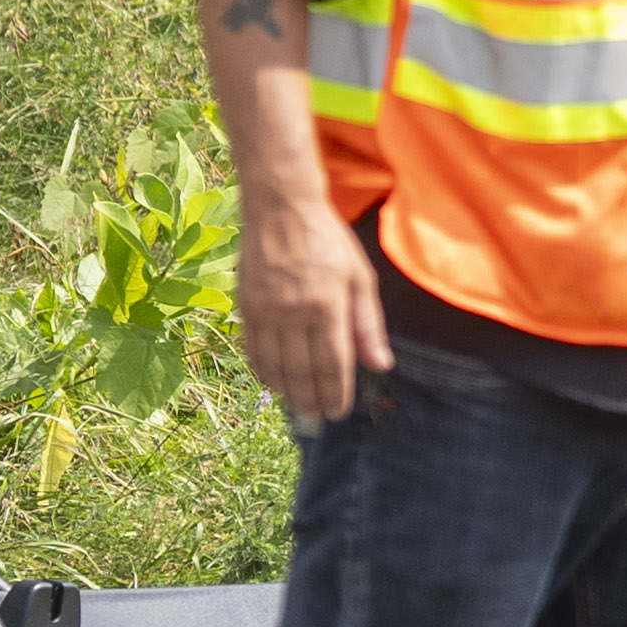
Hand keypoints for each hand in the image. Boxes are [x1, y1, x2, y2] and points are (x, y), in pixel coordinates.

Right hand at [231, 189, 392, 428]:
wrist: (280, 207)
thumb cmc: (327, 240)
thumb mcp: (360, 278)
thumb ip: (368, 325)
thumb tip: (380, 366)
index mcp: (328, 305)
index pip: (332, 364)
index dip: (336, 393)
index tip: (339, 412)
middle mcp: (294, 312)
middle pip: (302, 372)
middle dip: (312, 400)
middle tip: (318, 419)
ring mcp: (266, 310)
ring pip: (275, 366)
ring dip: (287, 392)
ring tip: (298, 407)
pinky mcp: (245, 306)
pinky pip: (253, 350)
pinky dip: (263, 372)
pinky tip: (272, 383)